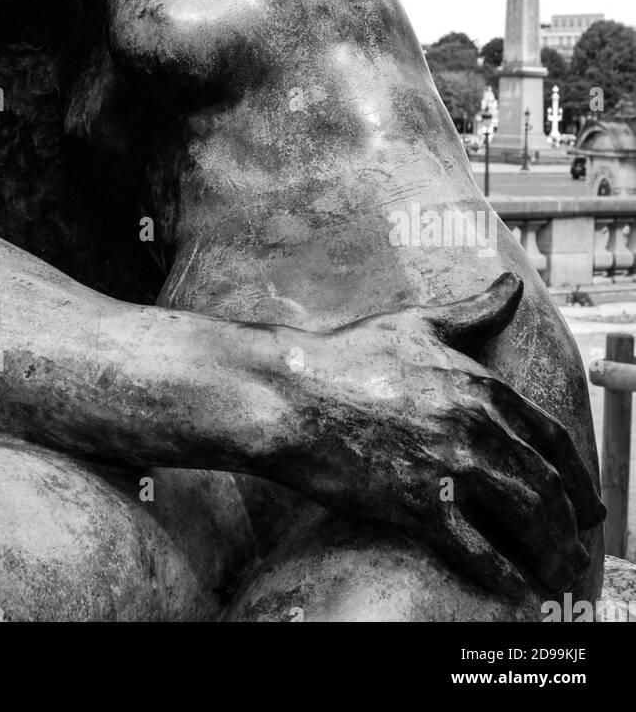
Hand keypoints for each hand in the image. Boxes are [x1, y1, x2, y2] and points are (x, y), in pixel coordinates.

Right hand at [264, 273, 603, 597]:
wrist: (290, 392)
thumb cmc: (347, 354)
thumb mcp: (417, 323)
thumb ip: (473, 311)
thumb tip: (513, 286)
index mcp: (480, 384)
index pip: (552, 439)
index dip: (576, 477)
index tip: (583, 500)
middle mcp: (475, 425)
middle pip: (547, 486)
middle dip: (569, 523)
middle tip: (575, 544)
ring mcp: (449, 465)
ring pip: (525, 519)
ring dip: (550, 552)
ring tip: (555, 571)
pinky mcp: (418, 503)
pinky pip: (478, 551)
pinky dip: (506, 576)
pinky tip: (517, 589)